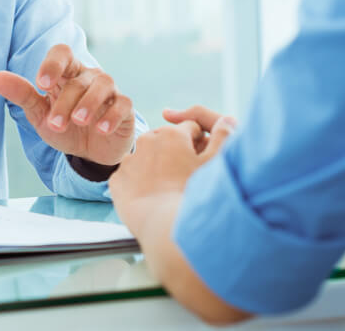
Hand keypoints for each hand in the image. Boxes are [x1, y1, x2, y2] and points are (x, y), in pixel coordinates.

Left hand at [0, 44, 135, 165]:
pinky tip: (101, 129)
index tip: (41, 84)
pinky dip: (112, 115)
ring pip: (103, 85)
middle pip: (78, 78)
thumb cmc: (64, 126)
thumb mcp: (40, 114)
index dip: (52, 64)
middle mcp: (89, 77)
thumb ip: (22, 95)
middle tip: (55, 123)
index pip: (62, 53)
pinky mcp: (126, 109)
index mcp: (67, 73)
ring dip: (88, 103)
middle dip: (64, 102)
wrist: (90, 153)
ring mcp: (110, 91)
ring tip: (77, 121)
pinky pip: (123, 104)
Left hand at [108, 109, 235, 237]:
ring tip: (167, 187)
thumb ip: (223, 136)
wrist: (163, 225)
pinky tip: (151, 196)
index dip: (199, 142)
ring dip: (156, 165)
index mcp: (172, 134)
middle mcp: (146, 141)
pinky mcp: (117, 179)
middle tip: (184, 174)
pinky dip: (139, 182)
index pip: (191, 128)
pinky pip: (131, 176)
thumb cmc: (193, 194)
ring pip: (146, 157)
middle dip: (175, 151)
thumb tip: (227, 118)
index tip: (201, 157)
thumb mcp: (215, 163)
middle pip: (165, 140)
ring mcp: (129, 160)